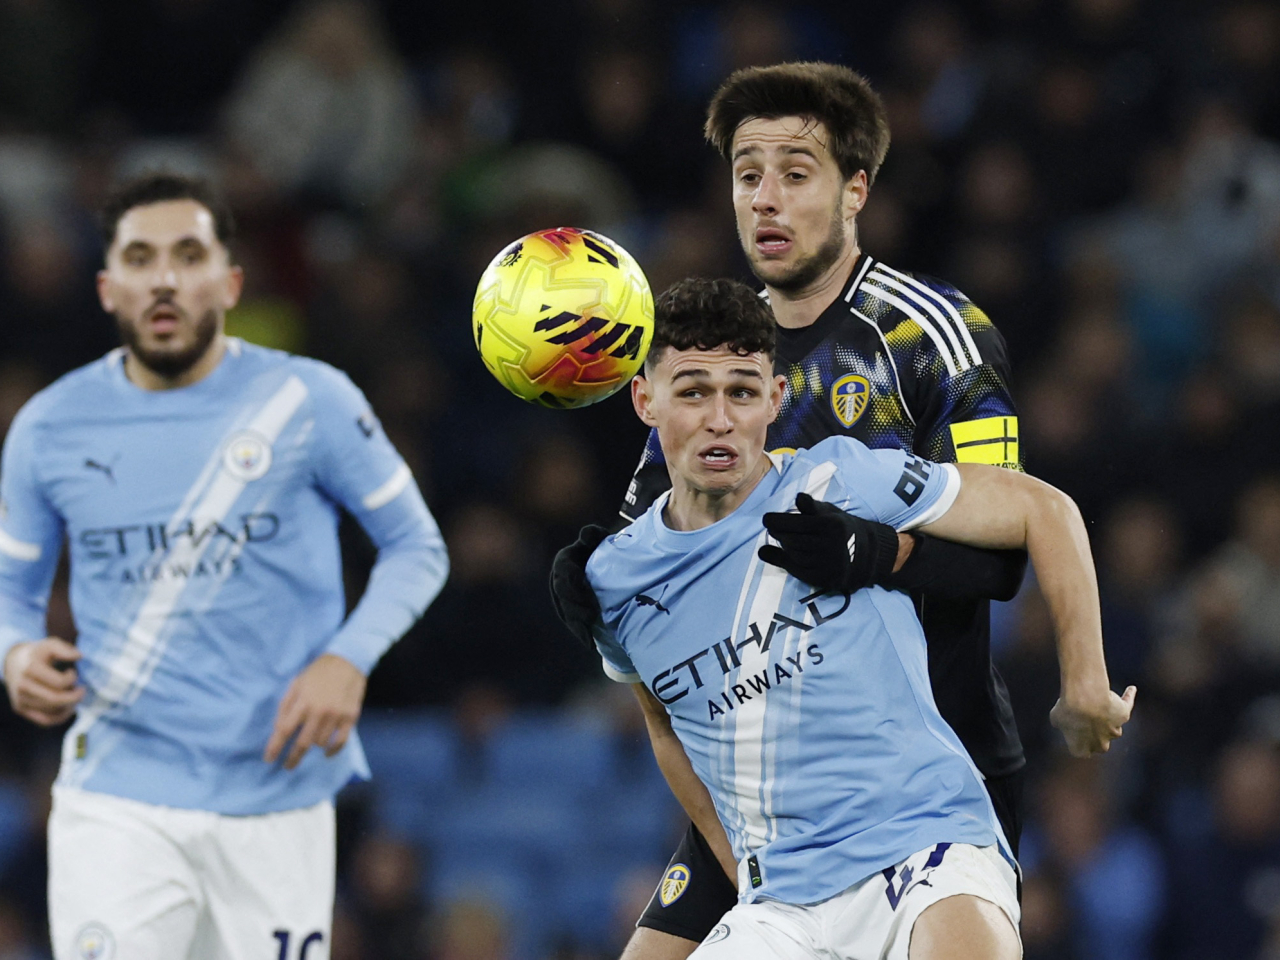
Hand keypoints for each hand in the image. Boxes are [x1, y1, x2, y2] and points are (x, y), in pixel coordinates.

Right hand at [3, 637, 83, 725]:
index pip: (59, 682)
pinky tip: (68, 709)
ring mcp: (20, 699)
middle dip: (75, 697)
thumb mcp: (50, 644)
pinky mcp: (21, 709)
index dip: (72, 678)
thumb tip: (79, 656)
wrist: (14, 663)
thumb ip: (65, 649)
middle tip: (82, 690)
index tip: (72, 672)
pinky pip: (44, 721)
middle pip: (55, 700)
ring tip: (74, 697)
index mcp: (31, 669)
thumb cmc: (38, 653)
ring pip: (51, 712)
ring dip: (69, 706)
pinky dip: (60, 718)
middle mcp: (23, 686)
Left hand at [264, 654, 366, 769]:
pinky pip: (340, 741)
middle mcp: (319, 710)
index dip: (275, 747)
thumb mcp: (296, 683)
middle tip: (287, 766)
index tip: (269, 759)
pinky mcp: (350, 717)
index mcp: (303, 701)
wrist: (347, 661)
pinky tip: (327, 753)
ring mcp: (336, 715)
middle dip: (292, 758)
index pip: (285, 730)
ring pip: (320, 743)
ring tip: (311, 741)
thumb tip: (279, 729)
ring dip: (313, 745)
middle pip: (302, 743)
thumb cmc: (317, 672)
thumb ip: (286, 705)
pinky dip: (332, 750)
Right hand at [549, 524, 609, 645]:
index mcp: (565, 560)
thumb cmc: (606, 550)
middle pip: (561, 593)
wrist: (610, 570)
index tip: (583, 582)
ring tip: (592, 622)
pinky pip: (572, 623)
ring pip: (565, 610)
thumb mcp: (602, 541)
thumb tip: (586, 533)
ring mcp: (563, 598)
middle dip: (574, 602)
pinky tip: (589, 643)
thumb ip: (593, 535)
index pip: (563, 569)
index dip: (571, 578)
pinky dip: (581, 632)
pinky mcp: (570, 612)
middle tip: (592, 611)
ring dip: (576, 619)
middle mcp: (559, 579)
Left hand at [759, 493, 899, 592]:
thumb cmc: (841, 528)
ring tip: (782, 541)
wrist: (867, 553)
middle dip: (778, 534)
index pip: (796, 523)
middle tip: (773, 529)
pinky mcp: (826, 579)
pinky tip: (783, 557)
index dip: (777, 521)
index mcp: (831, 526)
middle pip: (792, 541)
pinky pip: (799, 572)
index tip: (766, 520)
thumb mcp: (830, 512)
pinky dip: (787, 563)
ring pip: (795, 557)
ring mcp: (828, 565)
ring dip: (783, 549)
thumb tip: (798, 497)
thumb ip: (812, 507)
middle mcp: (830, 546)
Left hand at [1050, 684, 1136, 756]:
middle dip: (1096, 736)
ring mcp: (1114, 731)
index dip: (1077, 741)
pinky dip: (1128, 697)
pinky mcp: (1124, 716)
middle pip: (1101, 744)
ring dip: (1108, 718)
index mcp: (1081, 749)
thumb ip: (1060, 722)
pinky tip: (1130, 689)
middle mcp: (1100, 744)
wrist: (1085, 701)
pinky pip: (1127, 705)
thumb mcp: (1056, 717)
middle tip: (1090, 723)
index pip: (1081, 751)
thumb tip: (1063, 720)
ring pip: (1114, 727)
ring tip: (1104, 703)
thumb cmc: (1068, 709)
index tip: (1073, 731)